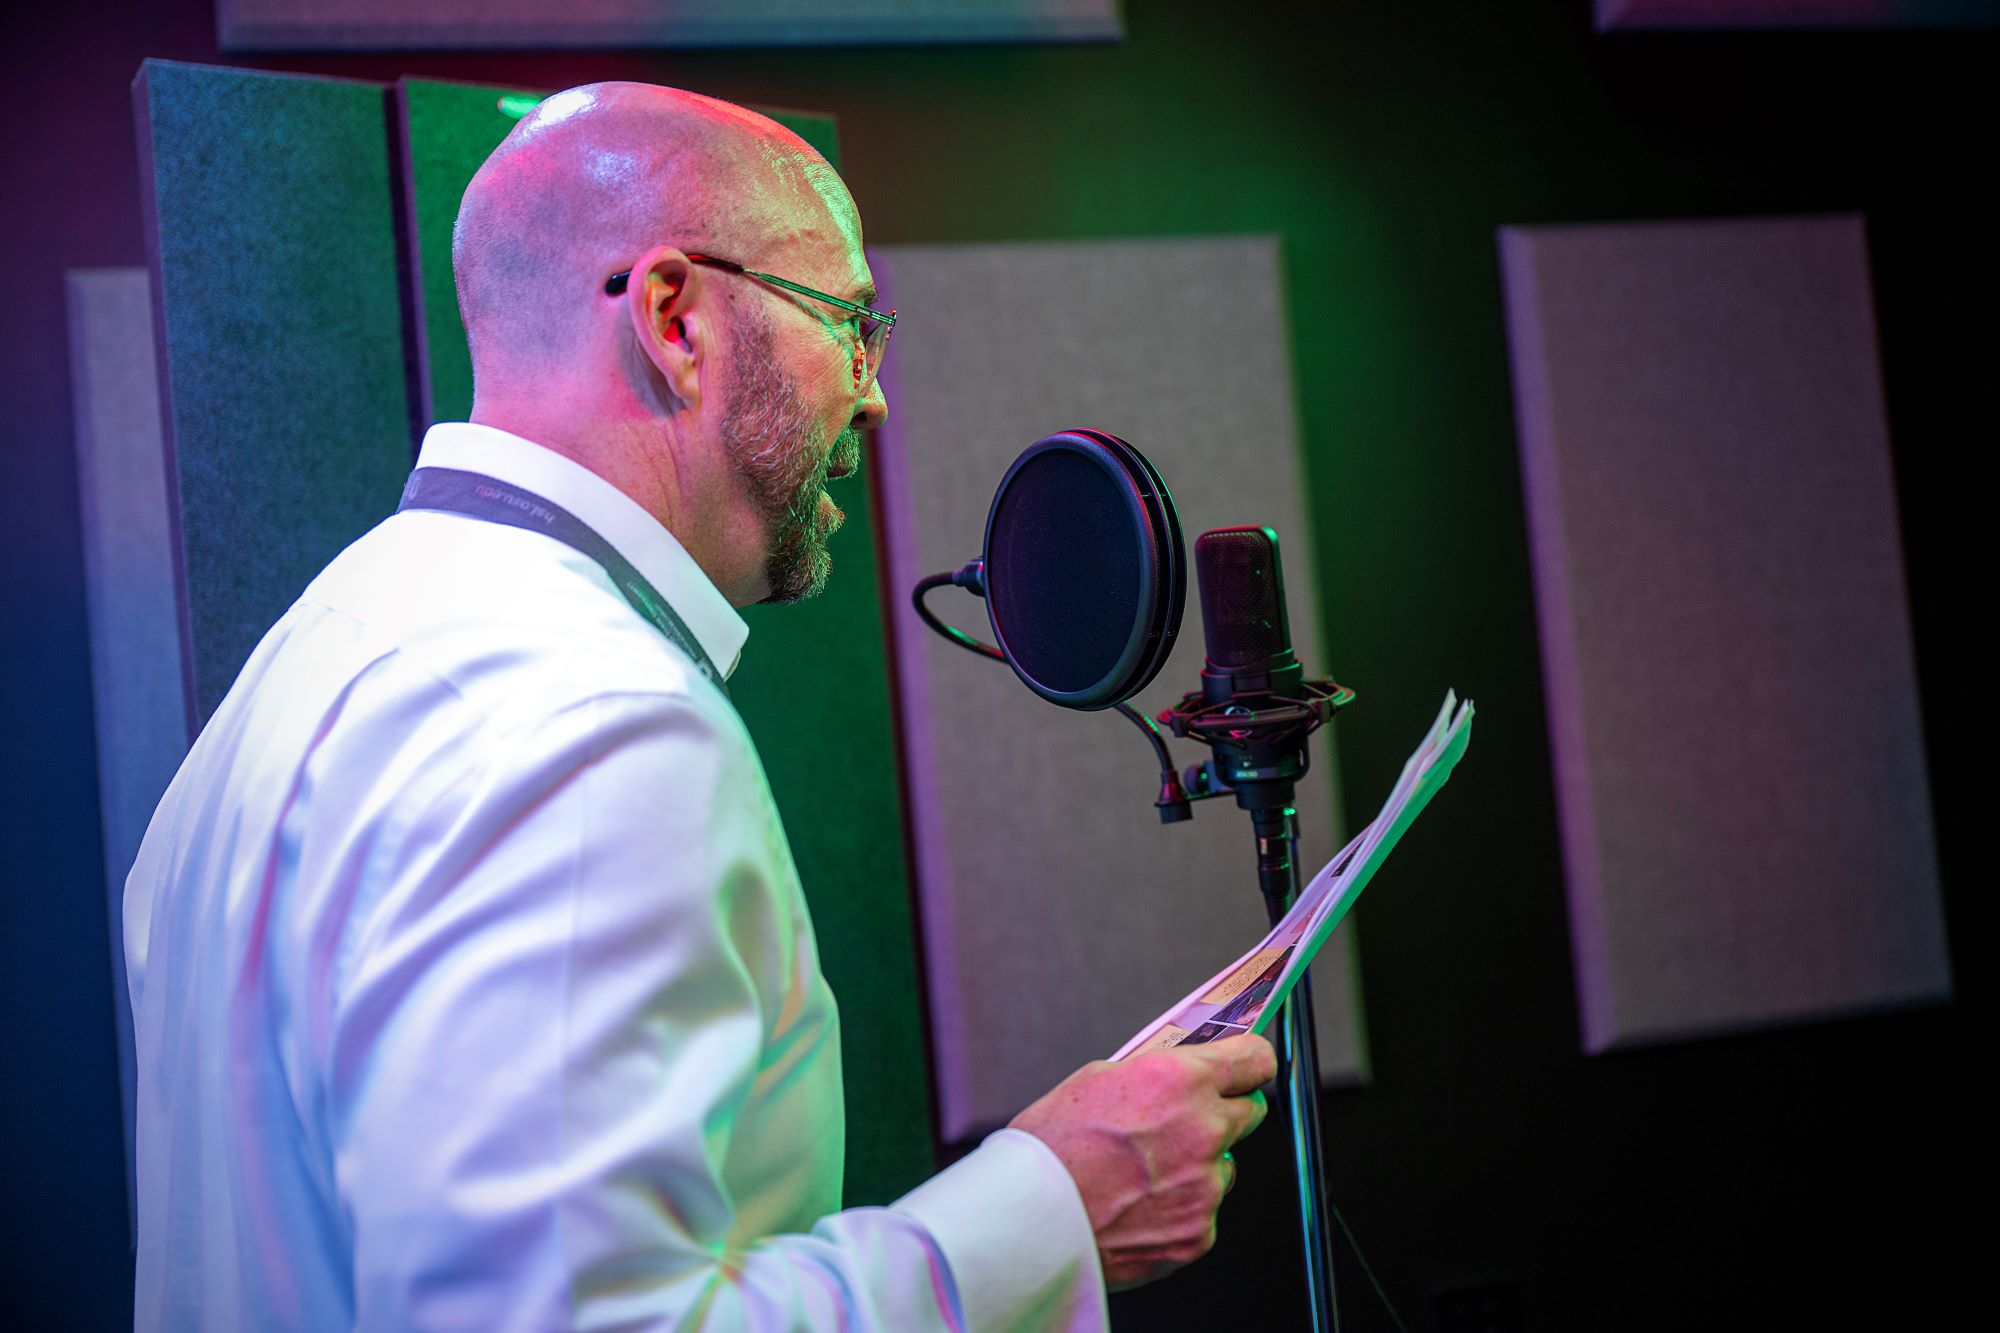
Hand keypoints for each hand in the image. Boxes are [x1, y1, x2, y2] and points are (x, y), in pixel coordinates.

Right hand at [1008, 1033, 1276, 1290]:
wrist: (1028, 1221)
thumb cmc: (1049, 1149)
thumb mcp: (1096, 1080)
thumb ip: (1153, 1076)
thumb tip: (1178, 1075)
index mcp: (1181, 1081)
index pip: (1254, 1060)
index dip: (1246, 1063)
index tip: (1242, 1067)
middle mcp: (1204, 1131)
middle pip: (1248, 1113)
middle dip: (1221, 1113)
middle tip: (1180, 1123)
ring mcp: (1206, 1188)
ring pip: (1222, 1167)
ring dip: (1197, 1167)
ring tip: (1141, 1176)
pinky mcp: (1198, 1234)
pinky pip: (1203, 1212)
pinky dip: (1179, 1211)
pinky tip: (1137, 1208)